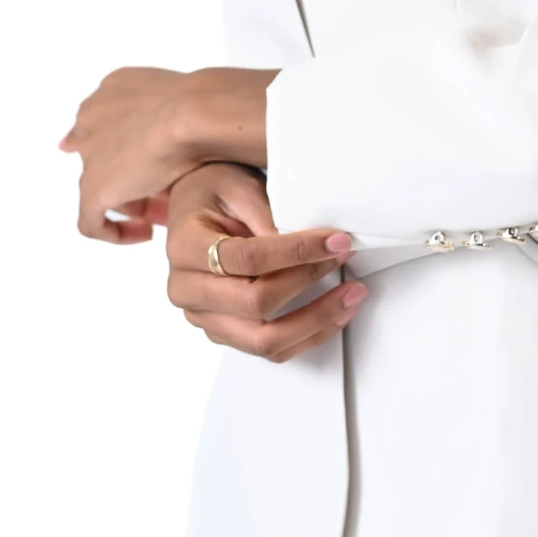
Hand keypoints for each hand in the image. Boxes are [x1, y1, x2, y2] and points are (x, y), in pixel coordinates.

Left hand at [59, 66, 272, 243]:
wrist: (196, 112)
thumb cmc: (206, 102)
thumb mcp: (192, 96)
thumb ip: (180, 108)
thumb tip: (205, 126)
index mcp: (113, 89)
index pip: (106, 123)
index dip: (129, 148)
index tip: (152, 163)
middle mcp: (93, 117)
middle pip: (100, 155)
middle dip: (127, 175)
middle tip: (160, 193)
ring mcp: (90, 154)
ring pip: (99, 186)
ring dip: (129, 201)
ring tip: (160, 214)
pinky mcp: (93, 189)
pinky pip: (91, 222)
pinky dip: (115, 231)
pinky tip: (145, 233)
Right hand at [162, 163, 366, 363]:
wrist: (195, 206)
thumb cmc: (215, 192)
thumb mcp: (240, 188)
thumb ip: (268, 218)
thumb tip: (310, 249)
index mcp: (186, 248)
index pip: (247, 259)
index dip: (296, 252)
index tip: (334, 241)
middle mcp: (187, 290)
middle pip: (256, 306)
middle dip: (309, 283)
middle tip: (344, 259)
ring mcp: (203, 317)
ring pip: (265, 340)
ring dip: (316, 321)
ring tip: (351, 295)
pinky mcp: (223, 331)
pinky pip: (268, 348)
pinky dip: (307, 336)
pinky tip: (334, 315)